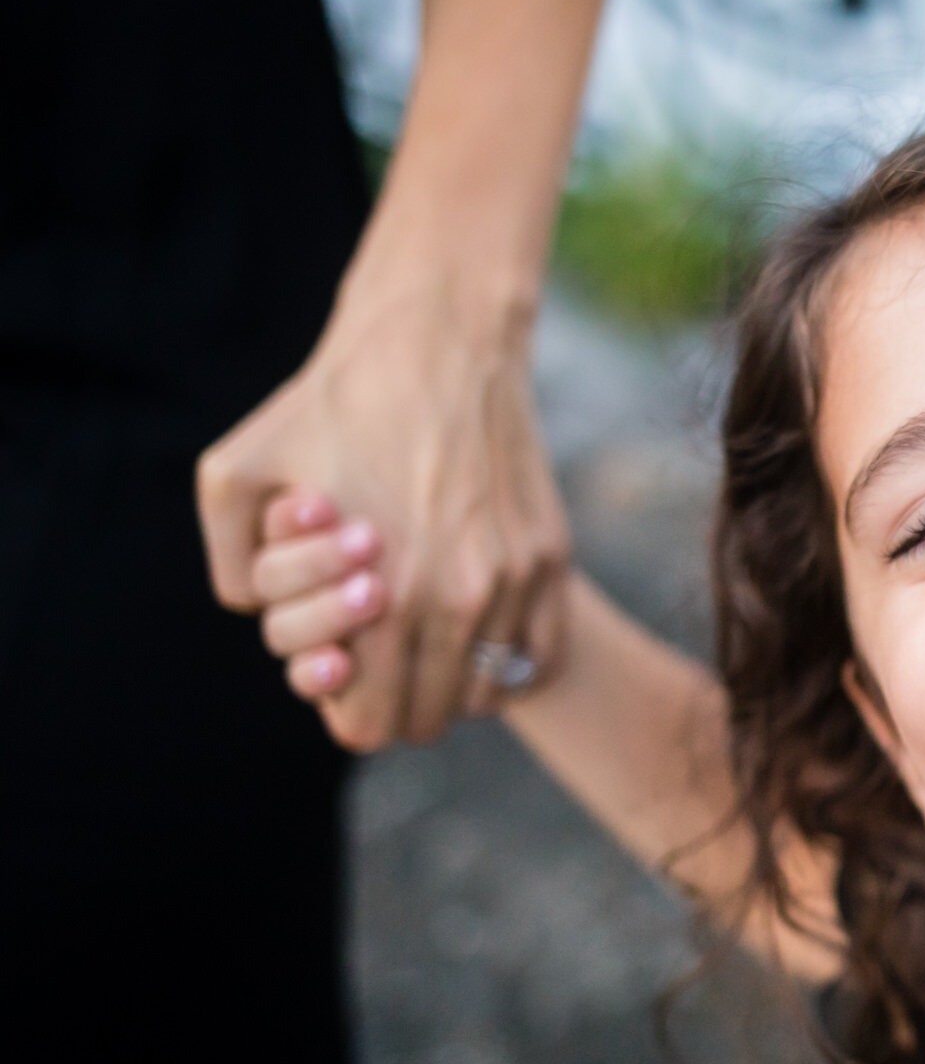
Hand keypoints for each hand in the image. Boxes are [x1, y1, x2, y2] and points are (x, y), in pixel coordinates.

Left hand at [197, 247, 568, 749]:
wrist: (436, 339)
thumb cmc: (327, 405)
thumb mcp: (233, 477)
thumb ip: (233, 571)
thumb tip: (267, 626)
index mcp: (380, 599)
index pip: (370, 724)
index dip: (345, 706)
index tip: (342, 670)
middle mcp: (458, 601)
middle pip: (431, 719)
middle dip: (397, 698)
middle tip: (381, 654)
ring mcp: (514, 580)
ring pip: (491, 693)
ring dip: (456, 679)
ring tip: (428, 634)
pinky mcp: (552, 555)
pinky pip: (541, 655)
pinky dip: (510, 657)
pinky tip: (478, 621)